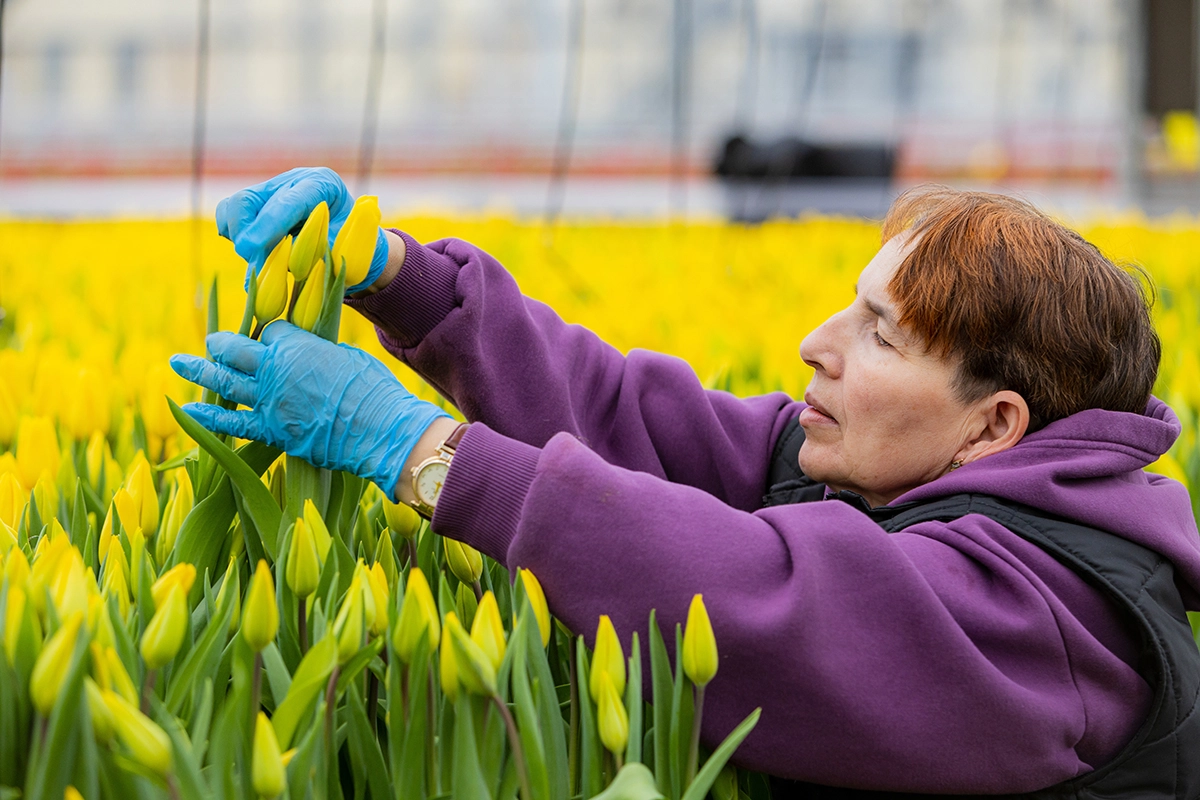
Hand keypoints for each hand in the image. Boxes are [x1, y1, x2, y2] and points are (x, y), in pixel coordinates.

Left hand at [170, 322, 450, 498]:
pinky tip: (187, 409)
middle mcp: (275, 370)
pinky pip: (232, 423)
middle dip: (222, 343)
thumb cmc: (374, 389)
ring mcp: (269, 402)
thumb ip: (322, 350)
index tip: (278, 339)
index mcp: (296, 345)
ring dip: (200, 370)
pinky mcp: (272, 431)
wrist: (382, 430)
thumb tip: (313, 350)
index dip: (272, 333)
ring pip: (224, 381)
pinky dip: (207, 416)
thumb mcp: (349, 355)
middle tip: (213, 342)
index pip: (270, 331)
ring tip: (178, 362)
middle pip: (236, 349)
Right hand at [215, 167, 388, 293]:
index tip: (247, 251)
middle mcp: (293, 181)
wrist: (354, 238)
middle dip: (245, 235)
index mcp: (322, 184)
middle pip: (249, 201)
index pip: (287, 203)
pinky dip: (232, 234)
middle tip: (253, 262)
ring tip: (257, 260)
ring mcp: (272, 189)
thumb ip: (315, 254)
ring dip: (238, 238)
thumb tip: (283, 267)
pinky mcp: (257, 203)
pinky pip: (229, 214)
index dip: (266, 227)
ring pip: (234, 207)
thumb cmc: (352, 246)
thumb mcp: (344, 250)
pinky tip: (250, 251)